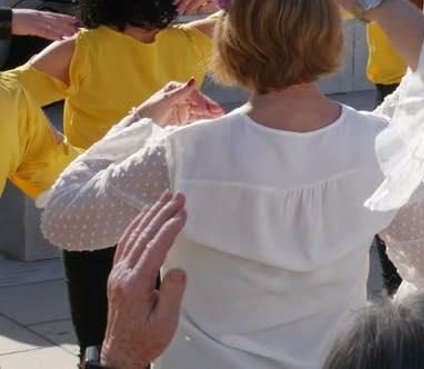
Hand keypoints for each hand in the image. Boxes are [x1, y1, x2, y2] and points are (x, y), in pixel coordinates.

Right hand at [11, 8, 77, 39]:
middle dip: (68, 26)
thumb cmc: (20, 18)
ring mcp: (38, 22)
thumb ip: (42, 18)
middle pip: (58, 22)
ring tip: (72, 35)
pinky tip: (59, 38)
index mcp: (42, 14)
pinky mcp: (33, 28)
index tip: (76, 20)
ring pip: (54, 27)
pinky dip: (53, 35)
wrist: (9, 18)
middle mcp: (42, 17)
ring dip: (64, 31)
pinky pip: (45, 32)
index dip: (67, 18)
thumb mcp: (33, 16)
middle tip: (78, 30)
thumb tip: (49, 22)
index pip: (57, 15)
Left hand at [101, 192, 187, 368]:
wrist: (121, 352)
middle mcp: (122, 276)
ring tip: (164, 198)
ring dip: (149, 215)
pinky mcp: (117, 275)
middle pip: (142, 237)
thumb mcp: (165, 322)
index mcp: (134, 286)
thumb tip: (178, 269)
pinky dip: (135, 226)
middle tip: (178, 196)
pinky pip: (124, 244)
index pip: (153, 250)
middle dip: (161, 214)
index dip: (168, 229)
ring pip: (132, 237)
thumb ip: (171, 294)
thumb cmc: (146, 339)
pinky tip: (144, 217)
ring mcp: (117, 274)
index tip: (183, 213)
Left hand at [131, 79, 223, 128]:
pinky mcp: (184, 117)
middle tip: (219, 111)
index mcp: (176, 88)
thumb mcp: (165, 100)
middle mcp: (182, 96)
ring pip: (200, 109)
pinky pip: (197, 117)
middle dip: (209, 106)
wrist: (141, 127)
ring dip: (210, 112)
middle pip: (199, 101)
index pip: (193, 93)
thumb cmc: (149, 112)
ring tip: (220, 116)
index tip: (206, 107)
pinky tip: (214, 119)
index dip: (200, 100)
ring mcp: (184, 107)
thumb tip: (194, 80)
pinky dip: (205, 118)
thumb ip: (181, 92)